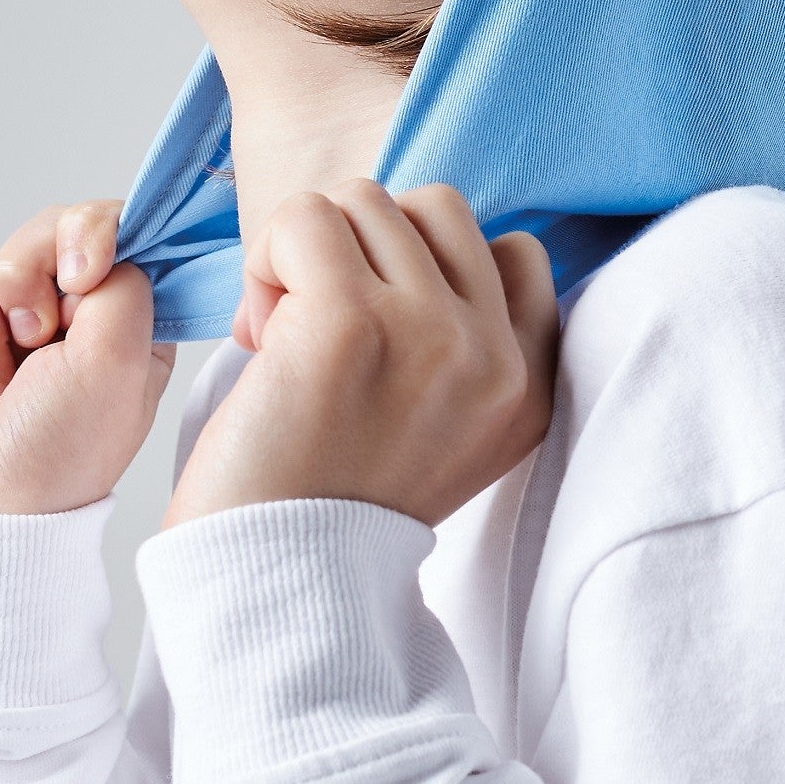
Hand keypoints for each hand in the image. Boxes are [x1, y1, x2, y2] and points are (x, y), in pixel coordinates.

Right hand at [0, 198, 175, 514]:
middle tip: (31, 341)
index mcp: (125, 318)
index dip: (86, 234)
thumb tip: (90, 244)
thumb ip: (123, 283)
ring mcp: (0, 327)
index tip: (77, 276)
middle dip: (22, 283)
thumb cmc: (56, 453)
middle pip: (38, 233)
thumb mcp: (119, 363)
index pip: (110, 226)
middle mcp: (66, 317)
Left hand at [165, 181, 557, 531]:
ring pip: (364, 201)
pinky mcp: (350, 321)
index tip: (382, 330)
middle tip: (320, 328)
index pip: (515, 251)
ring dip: (306, 253)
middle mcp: (495, 359)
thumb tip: (410, 236)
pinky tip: (257, 335)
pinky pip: (303, 217)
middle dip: (367, 247)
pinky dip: (265, 259)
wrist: (275, 583)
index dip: (428, 266)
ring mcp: (430, 333)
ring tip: (283, 338)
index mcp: (527, 388)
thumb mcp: (444, 433)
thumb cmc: (329, 502)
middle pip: (436, 209)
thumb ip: (460, 346)